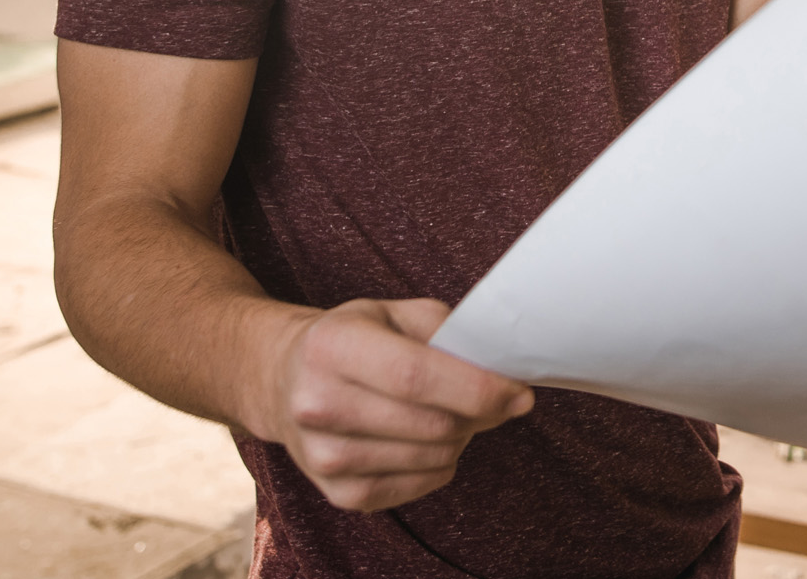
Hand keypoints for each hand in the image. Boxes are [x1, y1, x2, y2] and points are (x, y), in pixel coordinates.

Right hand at [249, 297, 534, 511]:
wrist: (286, 379)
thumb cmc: (355, 338)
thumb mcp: (394, 312)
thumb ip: (448, 331)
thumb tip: (501, 366)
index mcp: (333, 346)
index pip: (416, 376)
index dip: (478, 388)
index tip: (520, 392)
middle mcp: (318, 405)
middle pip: (431, 424)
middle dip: (481, 414)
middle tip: (495, 398)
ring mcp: (323, 456)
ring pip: (432, 458)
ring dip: (462, 437)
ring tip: (450, 411)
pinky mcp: (338, 493)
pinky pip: (420, 486)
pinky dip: (441, 464)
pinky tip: (427, 438)